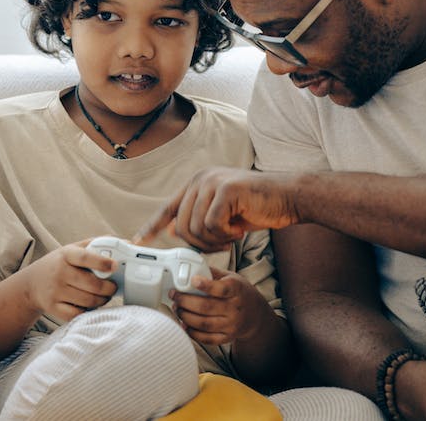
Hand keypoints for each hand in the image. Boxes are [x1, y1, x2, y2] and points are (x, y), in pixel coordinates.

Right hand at [23, 240, 117, 322]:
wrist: (32, 284)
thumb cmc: (60, 264)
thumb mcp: (73, 249)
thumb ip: (98, 244)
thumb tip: (129, 242)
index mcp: (66, 254)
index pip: (85, 257)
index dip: (102, 262)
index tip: (115, 266)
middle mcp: (59, 272)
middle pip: (91, 284)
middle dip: (108, 288)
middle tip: (113, 287)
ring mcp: (55, 291)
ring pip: (88, 301)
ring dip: (102, 300)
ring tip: (105, 296)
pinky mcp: (53, 308)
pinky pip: (78, 314)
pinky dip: (88, 311)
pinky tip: (91, 305)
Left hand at [134, 167, 299, 251]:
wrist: (288, 197)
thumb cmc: (257, 207)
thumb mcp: (222, 215)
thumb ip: (198, 219)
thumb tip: (171, 232)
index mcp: (196, 183)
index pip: (168, 208)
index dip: (152, 226)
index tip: (137, 241)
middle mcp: (200, 179)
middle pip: (181, 225)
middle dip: (199, 244)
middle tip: (221, 245)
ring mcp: (212, 182)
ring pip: (195, 228)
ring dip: (214, 241)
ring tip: (231, 236)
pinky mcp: (226, 189)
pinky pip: (212, 225)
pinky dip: (224, 235)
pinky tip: (238, 230)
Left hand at [171, 267, 273, 346]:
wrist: (256, 314)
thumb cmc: (239, 292)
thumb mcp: (231, 277)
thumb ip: (212, 273)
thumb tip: (190, 268)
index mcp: (237, 289)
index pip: (222, 289)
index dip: (206, 285)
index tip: (193, 280)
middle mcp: (236, 308)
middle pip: (206, 307)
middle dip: (185, 301)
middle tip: (174, 295)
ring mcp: (232, 325)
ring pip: (203, 324)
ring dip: (185, 316)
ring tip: (177, 308)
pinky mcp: (227, 337)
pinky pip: (207, 338)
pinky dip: (192, 333)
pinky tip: (184, 324)